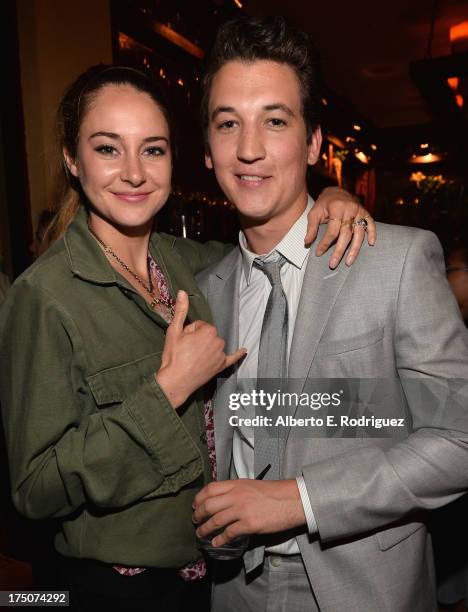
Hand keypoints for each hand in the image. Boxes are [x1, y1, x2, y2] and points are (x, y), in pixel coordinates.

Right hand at [156, 291, 245, 407]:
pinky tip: (244, 351)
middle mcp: (219, 341)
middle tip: (186, 350)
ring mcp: (221, 354)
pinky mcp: (221, 366)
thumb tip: (182, 292)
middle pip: (208, 334)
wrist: (175, 381)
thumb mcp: (174, 331)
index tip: (183, 340)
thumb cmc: (174, 355)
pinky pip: (232, 358)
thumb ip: (181, 310)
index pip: (199, 325)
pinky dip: (238, 354)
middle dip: (198, 339)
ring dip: (206, 347)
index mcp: (209, 330)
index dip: (189, 331)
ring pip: (214, 344)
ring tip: (193, 357)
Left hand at [192, 479, 305, 546]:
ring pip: (215, 520)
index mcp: (236, 484)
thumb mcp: (251, 485)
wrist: (292, 499)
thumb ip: (237, 491)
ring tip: (201, 534)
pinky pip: (229, 533)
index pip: (210, 489)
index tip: (195, 506)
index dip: (199, 498)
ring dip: (205, 529)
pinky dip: (220, 539)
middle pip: (208, 505)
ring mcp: (242, 510)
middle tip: (195, 521)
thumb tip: (224, 501)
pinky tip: (217, 543)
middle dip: (198, 515)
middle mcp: (236, 495)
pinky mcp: (249, 524)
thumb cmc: (274, 493)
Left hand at [305, 187, 376, 268]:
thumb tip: (307, 243)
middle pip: (346, 234)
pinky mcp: (366, 213)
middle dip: (339, 251)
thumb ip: (311, 228)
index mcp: (337, 208)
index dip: (325, 243)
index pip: (332, 230)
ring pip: (359, 233)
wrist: (336, 191)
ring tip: (349, 262)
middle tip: (333, 264)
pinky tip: (371, 244)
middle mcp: (350, 209)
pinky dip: (372, 233)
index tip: (318, 253)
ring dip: (355, 249)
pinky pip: (371, 224)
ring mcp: (360, 211)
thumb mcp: (314, 213)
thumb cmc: (324, 204)